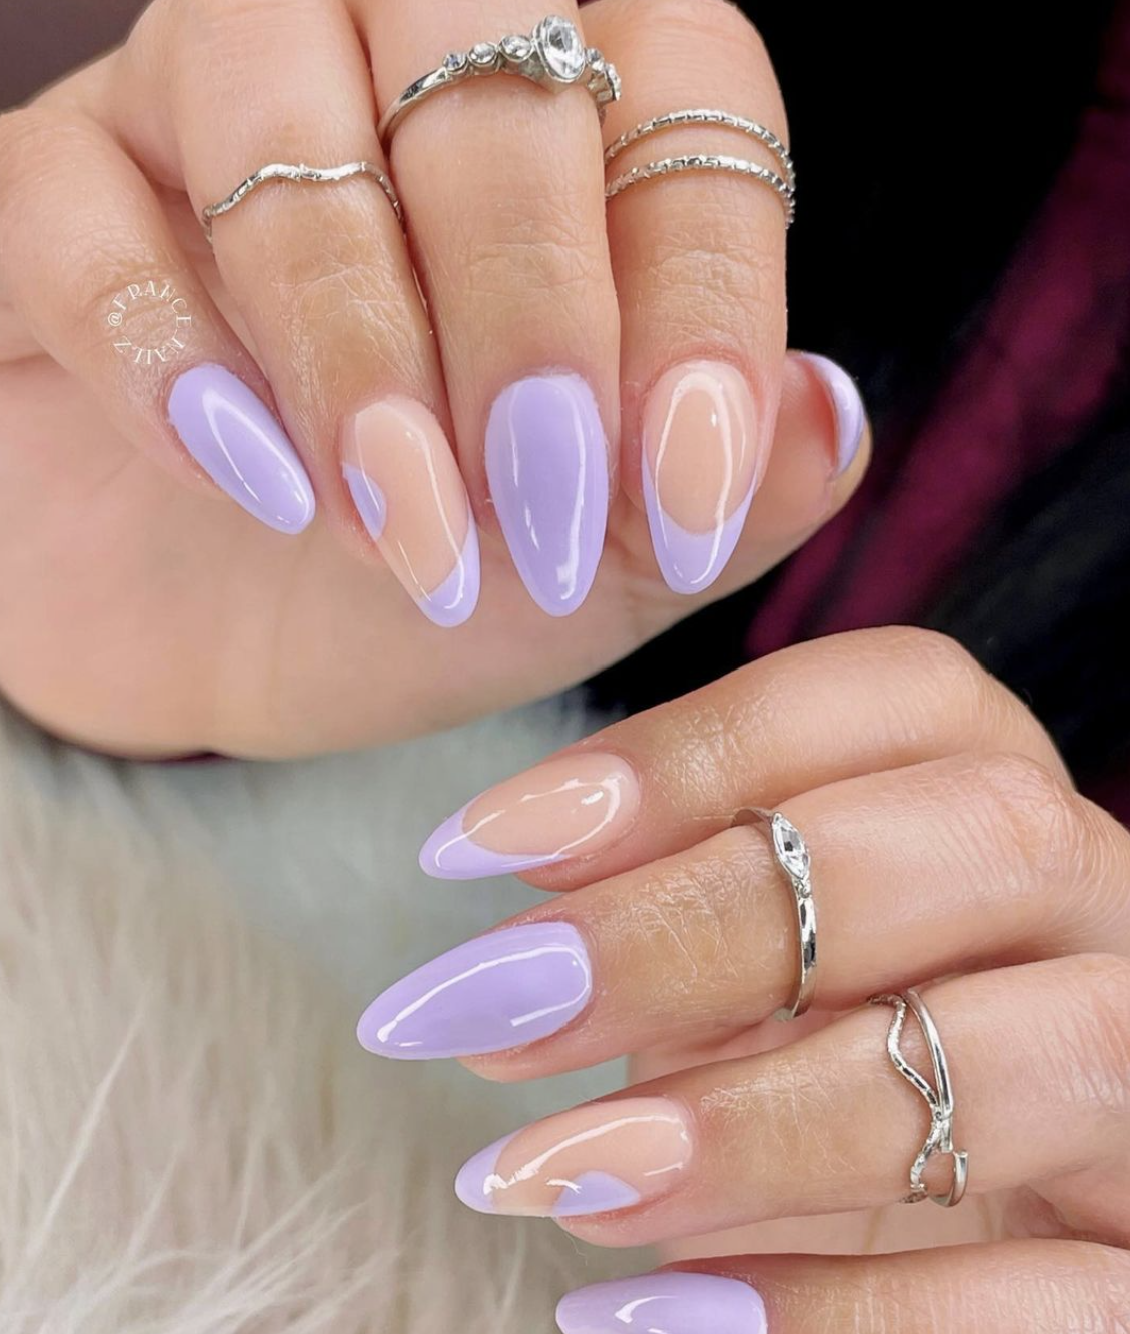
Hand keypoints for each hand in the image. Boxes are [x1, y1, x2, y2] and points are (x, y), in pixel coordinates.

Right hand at [0, 0, 861, 757]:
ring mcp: (209, 103)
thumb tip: (826, 417)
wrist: (213, 638)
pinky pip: (79, 211)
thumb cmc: (426, 583)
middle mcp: (392, 56)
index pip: (687, 104)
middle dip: (529, 307)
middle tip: (541, 508)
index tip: (685, 494)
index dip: (704, 296)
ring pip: (278, 115)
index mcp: (572, 121)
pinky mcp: (53, 192)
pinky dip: (171, 356)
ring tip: (404, 530)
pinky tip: (249, 481)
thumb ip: (728, 498)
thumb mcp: (605, 571)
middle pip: (488, 67)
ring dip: (359, 346)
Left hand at [357, 626, 1129, 1330]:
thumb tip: (517, 901)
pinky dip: (844, 1313)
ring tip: (553, 1173)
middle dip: (714, 918)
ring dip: (768, 1119)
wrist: (930, 1257)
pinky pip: (1065, 1302)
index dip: (696, 749)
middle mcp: (1117, 916)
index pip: (909, 693)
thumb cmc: (810, 1076)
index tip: (489, 841)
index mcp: (1008, 804)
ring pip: (1054, 1050)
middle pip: (988, 835)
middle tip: (499, 1002)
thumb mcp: (747, 979)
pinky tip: (658, 1312)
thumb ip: (678, 913)